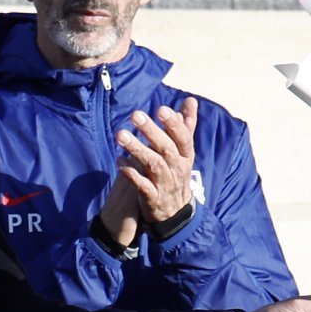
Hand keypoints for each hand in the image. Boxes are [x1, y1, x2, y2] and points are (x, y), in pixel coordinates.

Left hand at [110, 96, 198, 230]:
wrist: (175, 211)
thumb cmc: (176, 173)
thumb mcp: (184, 151)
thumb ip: (185, 125)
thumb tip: (191, 100)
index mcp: (185, 155)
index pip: (183, 138)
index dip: (173, 124)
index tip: (161, 109)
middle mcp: (177, 169)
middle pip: (166, 149)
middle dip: (151, 131)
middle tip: (135, 115)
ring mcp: (165, 184)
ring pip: (153, 165)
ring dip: (137, 149)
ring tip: (120, 135)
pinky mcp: (152, 198)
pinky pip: (142, 186)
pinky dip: (131, 174)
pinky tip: (119, 162)